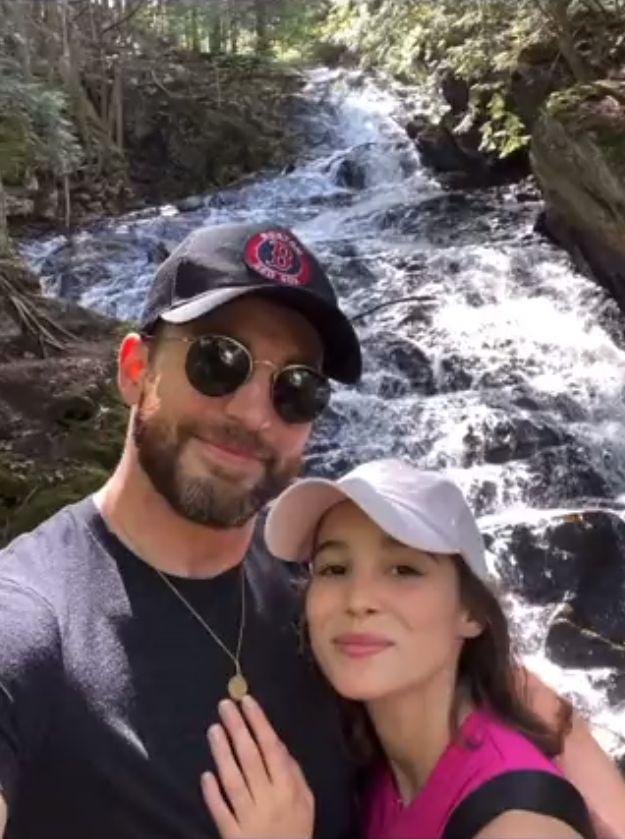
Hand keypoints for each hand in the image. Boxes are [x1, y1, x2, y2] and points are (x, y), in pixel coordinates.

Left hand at [201, 695, 313, 838]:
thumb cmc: (296, 829)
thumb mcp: (306, 800)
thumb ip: (293, 772)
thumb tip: (277, 743)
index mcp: (288, 788)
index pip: (271, 748)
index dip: (259, 723)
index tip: (247, 701)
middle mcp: (269, 800)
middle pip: (250, 758)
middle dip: (237, 729)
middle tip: (224, 706)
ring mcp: (249, 818)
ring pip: (233, 781)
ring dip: (222, 754)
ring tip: (213, 729)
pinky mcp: (232, 835)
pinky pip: (221, 811)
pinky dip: (213, 794)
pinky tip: (206, 775)